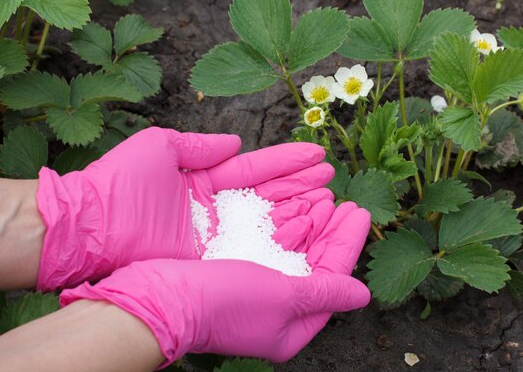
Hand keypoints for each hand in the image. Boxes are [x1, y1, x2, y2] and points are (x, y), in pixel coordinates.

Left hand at [36, 127, 333, 290]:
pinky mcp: (210, 258)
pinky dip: (279, 237)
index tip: (317, 153)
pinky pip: (251, 245)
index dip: (286, 161)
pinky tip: (306, 228)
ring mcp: (213, 236)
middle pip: (267, 194)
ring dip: (297, 207)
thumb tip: (235, 141)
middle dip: (300, 184)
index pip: (254, 168)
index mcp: (202, 179)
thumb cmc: (118, 184)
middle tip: (333, 176)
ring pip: (265, 219)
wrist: (89, 228)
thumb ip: (199, 146)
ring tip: (330, 197)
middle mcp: (213, 209)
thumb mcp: (160, 147)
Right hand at [59, 202, 370, 366]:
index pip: (332, 279)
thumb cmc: (224, 302)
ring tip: (324, 196)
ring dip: (308, 223)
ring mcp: (253, 290)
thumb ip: (323, 292)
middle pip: (314, 264)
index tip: (358, 213)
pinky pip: (268, 245)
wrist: (161, 299)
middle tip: (346, 201)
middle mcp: (275, 310)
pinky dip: (281, 225)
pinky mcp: (233, 271)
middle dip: (330, 231)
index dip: (347, 244)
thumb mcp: (283, 297)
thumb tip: (361, 296)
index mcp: (291, 326)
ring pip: (292, 252)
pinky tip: (292, 204)